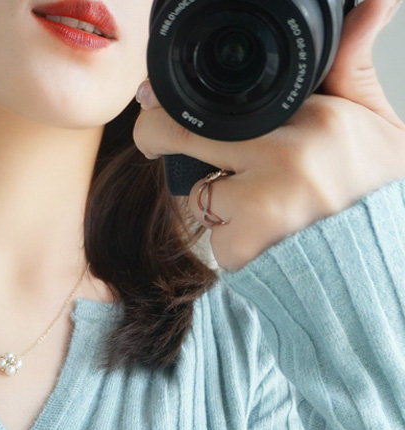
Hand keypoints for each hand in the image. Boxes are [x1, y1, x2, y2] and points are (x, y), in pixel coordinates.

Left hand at [133, 0, 404, 270]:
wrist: (382, 261)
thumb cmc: (375, 193)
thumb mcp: (375, 122)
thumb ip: (353, 64)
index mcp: (315, 117)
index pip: (230, 96)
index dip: (185, 96)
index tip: (156, 94)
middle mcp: (283, 156)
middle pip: (186, 132)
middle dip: (158, 131)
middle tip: (152, 133)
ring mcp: (259, 203)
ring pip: (198, 190)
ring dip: (214, 197)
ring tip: (259, 204)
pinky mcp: (242, 247)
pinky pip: (212, 236)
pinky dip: (229, 239)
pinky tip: (262, 239)